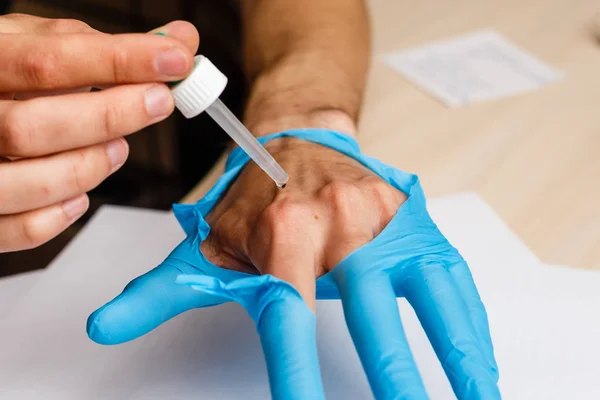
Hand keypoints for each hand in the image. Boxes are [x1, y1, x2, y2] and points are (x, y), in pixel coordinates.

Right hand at [0, 15, 198, 251]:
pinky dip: (64, 214)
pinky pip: (25, 229)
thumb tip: (177, 41)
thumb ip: (99, 47)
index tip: (174, 59)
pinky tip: (80, 195)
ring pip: (33, 182)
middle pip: (33, 126)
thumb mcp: (34, 46)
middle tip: (158, 102)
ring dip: (91, 166)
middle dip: (110, 116)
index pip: (47, 61)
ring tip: (118, 149)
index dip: (120, 61)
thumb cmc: (3, 80)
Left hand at [88, 131, 499, 398]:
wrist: (303, 137)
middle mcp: (341, 226)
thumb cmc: (254, 198)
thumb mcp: (206, 243)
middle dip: (394, 378)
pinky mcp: (417, 221)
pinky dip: (470, 324)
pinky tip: (480, 365)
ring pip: (428, 293)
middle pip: (373, 315)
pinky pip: (451, 276)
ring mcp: (387, 222)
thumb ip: (158, 292)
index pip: (290, 321)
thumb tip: (102, 328)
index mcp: (284, 238)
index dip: (298, 377)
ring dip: (455, 353)